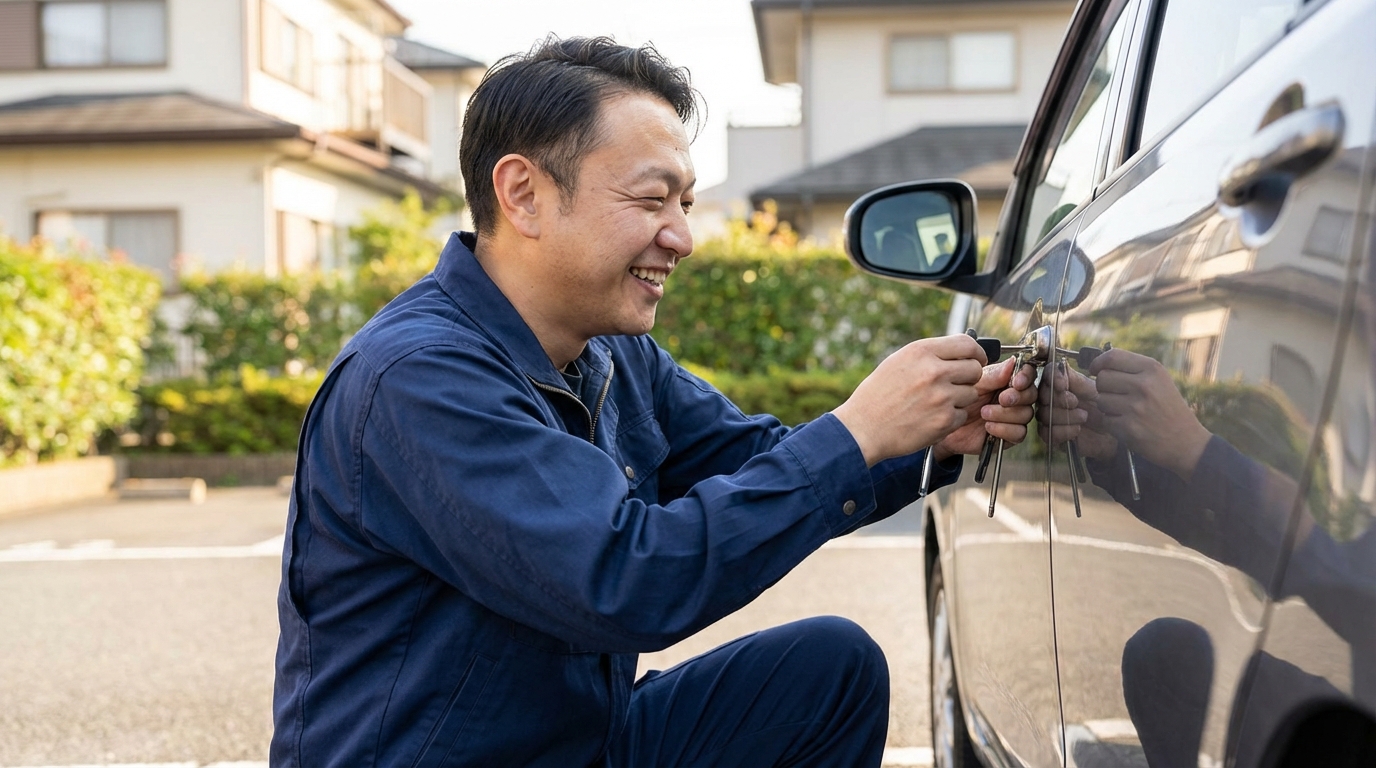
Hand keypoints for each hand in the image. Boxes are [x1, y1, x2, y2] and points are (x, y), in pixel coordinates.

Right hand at [833, 334, 985, 465]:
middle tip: (955, 385)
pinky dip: (950, 419)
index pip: (967, 344)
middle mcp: (934, 371)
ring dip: (959, 399)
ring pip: (971, 394)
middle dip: (969, 377)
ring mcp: (941, 397)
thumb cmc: (877, 395)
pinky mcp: (944, 421)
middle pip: (975, 369)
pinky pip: (962, 416)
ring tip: (934, 404)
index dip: (977, 352)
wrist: (863, 428)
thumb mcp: (898, 362)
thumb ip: (929, 355)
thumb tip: (959, 351)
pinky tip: (930, 418)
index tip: (977, 359)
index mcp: (922, 352)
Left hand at [933, 358, 1037, 459]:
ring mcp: (1013, 416)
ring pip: (1026, 414)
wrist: (947, 424)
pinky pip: (1019, 432)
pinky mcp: (1009, 434)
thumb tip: (1012, 362)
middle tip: (1001, 398)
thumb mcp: (973, 384)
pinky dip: (1004, 429)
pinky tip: (989, 426)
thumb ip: (993, 376)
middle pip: (1031, 394)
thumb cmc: (958, 401)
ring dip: (1005, 413)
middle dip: (1017, 396)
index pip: (1028, 375)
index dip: (1026, 377)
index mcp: (1007, 381)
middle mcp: (1014, 398)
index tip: (1017, 382)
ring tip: (984, 412)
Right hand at [1035, 363, 1098, 453]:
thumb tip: (1060, 367)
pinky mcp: (1051, 435)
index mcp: (1061, 383)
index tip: (1063, 386)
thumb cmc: (1104, 408)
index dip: (1052, 378)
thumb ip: (1076, 380)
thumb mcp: (1093, 391)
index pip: (1047, 374)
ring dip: (1064, 416)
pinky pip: (1047, 433)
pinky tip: (1077, 429)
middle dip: (1059, 399)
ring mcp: (1049, 417)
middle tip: (1076, 402)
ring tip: (1083, 416)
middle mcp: (1051, 398)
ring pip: (1044, 414)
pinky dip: (1063, 431)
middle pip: (1042, 395)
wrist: (1112, 431)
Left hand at [1089, 349, 1210, 478]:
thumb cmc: (1169, 409)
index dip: (1098, 363)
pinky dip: (1112, 423)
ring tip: (1126, 412)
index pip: (1112, 357)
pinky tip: (1128, 425)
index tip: (1094, 369)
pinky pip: (1104, 419)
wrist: (1187, 442)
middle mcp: (1144, 385)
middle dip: (1104, 387)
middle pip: (1102, 378)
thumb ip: (1132, 369)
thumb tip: (1097, 363)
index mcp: (1152, 369)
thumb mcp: (1159, 381)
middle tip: (1117, 396)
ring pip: (1100, 399)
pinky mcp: (1128, 427)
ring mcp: (1136, 407)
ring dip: (1107, 407)